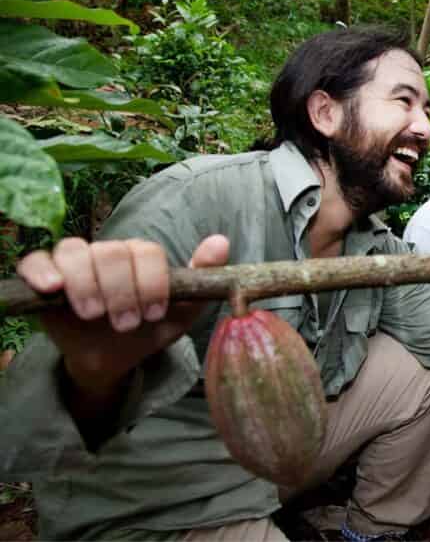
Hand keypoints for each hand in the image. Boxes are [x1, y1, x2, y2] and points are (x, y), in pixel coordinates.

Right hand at [17, 235, 228, 397]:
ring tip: (94, 314)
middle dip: (121, 291)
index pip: (146, 252)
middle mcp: (107, 252)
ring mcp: (73, 262)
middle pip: (111, 252)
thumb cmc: (147, 330)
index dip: (151, 283)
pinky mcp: (42, 277)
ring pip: (75, 251)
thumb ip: (202, 278)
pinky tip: (53, 288)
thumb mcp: (181, 311)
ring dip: (87, 284)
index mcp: (140, 256)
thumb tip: (222, 241)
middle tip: (125, 323)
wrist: (112, 359)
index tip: (152, 314)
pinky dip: (42, 271)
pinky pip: (35, 261)